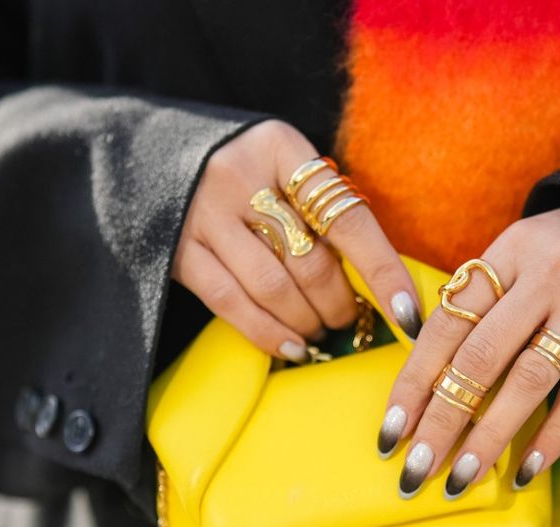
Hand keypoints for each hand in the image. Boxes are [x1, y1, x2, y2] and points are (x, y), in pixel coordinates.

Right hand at [173, 120, 421, 360]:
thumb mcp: (285, 164)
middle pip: (310, 261)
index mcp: (281, 147)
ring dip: (306, 322)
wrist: (150, 151)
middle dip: (340, 304)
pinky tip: (290, 347)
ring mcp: (202, 213)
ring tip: (320, 331)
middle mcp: (239, 175)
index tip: (409, 314)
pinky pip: (230, 302)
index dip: (384, 273)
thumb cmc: (245, 167)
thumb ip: (323, 207)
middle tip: (351, 320)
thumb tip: (381, 282)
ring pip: (272, 288)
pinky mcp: (176, 248)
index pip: (349, 220)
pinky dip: (266, 332)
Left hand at [379, 204, 559, 497]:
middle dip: (441, 419)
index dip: (414, 381)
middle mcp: (544, 275)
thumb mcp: (523, 256)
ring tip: (460, 479)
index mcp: (507, 254)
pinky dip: (553, 436)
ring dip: (490, 436)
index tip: (390, 432)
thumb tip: (427, 375)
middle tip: (414, 469)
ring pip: (528, 380)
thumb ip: (483, 302)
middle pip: (479, 356)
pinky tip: (525, 470)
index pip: (447, 323)